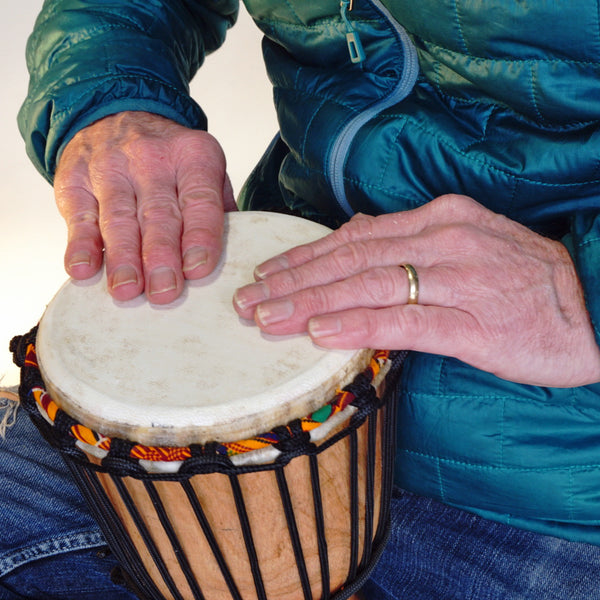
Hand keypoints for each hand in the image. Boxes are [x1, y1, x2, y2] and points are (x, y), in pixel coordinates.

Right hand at [54, 111, 235, 303]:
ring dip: (123, 258)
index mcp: (193, 157)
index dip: (200, 236)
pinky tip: (84, 269)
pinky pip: (79, 215)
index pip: (200, 200)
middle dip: (161, 256)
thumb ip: (218, 209)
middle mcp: (151, 159)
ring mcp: (110, 167)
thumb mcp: (202, 168)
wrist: (116, 115)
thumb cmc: (169, 159)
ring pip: (119, 218)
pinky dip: (81, 245)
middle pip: (158, 214)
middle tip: (165, 292)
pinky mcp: (75, 179)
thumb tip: (236, 254)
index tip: (198, 270)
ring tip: (128, 289)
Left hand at [234, 195, 599, 386]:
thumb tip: (360, 230)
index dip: (305, 255)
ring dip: (310, 303)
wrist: (594, 306)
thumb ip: (412, 241)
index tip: (267, 272)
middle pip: (350, 260)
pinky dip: (358, 325)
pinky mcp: (475, 322)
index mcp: (439, 219)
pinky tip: (319, 335)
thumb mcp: (468, 244)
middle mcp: (444, 239)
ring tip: (266, 318)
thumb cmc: (524, 280)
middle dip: (292, 280)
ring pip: (368, 286)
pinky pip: (405, 320)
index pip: (355, 236)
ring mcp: (459, 278)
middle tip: (247, 299)